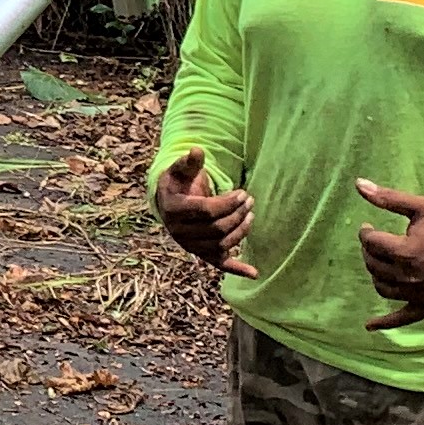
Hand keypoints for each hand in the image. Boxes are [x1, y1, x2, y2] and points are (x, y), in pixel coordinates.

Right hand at [151, 149, 256, 278]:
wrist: (168, 204)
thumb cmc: (178, 184)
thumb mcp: (180, 170)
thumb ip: (189, 162)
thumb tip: (198, 151)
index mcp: (174, 210)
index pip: (206, 211)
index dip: (228, 203)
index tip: (242, 192)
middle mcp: (179, 232)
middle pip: (217, 228)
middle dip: (237, 214)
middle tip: (250, 200)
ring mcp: (191, 245)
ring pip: (222, 243)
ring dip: (242, 230)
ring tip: (251, 214)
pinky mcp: (201, 254)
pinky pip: (219, 264)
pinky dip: (237, 269)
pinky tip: (254, 273)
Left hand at [355, 181, 423, 328]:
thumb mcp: (423, 206)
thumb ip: (389, 197)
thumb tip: (358, 183)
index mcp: (406, 251)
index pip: (371, 243)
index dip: (366, 233)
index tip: (368, 228)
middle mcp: (410, 276)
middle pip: (374, 265)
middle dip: (370, 252)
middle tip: (375, 243)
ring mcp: (419, 294)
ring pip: (383, 288)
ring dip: (376, 275)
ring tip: (380, 263)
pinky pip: (403, 318)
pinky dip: (385, 323)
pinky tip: (370, 325)